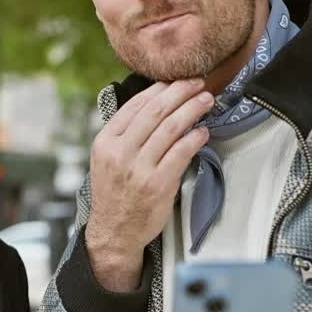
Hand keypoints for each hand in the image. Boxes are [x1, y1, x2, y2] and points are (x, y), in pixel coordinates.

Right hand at [86, 79, 212, 290]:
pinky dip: (194, 138)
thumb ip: (124, 134)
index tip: (176, 80)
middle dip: (180, 92)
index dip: (159, 88)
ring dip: (192, 109)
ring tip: (205, 100)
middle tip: (197, 83)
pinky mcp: (157, 184)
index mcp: (105, 141)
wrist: (114, 231)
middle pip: (155, 111)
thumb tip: (155, 105)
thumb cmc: (114, 193)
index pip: (135, 105)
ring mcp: (138, 169)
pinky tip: (203, 131)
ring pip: (170, 128)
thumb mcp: (106, 159)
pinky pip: (180, 153)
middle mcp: (120, 152)